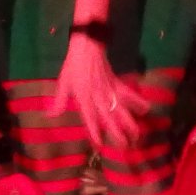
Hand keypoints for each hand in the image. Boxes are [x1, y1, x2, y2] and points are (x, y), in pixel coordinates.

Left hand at [52, 33, 146, 149]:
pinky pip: (128, 93)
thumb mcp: (63, 84)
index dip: (94, 130)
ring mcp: (109, 90)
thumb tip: (50, 116)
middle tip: (124, 145)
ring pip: (121, 108)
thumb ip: (59, 102)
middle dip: (116, 132)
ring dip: (129, 121)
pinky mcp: (116, 83)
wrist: (86, 49)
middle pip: (109, 117)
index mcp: (84, 97)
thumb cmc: (72, 67)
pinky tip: (146, 108)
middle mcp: (98, 96)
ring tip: (137, 133)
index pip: (90, 117)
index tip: (99, 143)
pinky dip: (137, 100)